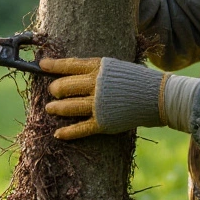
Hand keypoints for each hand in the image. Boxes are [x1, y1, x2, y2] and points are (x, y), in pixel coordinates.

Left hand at [40, 57, 167, 139]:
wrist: (158, 97)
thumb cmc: (138, 80)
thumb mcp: (116, 67)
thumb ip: (97, 71)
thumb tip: (76, 74)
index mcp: (98, 67)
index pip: (69, 65)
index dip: (53, 66)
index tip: (41, 65)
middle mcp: (95, 84)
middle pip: (64, 86)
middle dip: (55, 89)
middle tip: (53, 91)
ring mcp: (98, 104)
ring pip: (68, 107)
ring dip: (56, 108)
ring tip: (50, 108)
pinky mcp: (103, 122)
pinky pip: (80, 129)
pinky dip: (67, 132)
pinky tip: (58, 134)